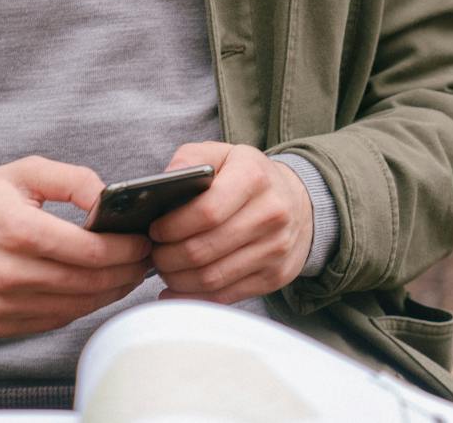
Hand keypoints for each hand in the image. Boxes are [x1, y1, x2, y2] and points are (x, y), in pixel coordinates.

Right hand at [0, 155, 154, 337]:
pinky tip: (95, 290)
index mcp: (17, 229)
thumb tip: (109, 197)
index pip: (88, 250)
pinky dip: (81, 306)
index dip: (125, 249)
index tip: (143, 241)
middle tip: (145, 260)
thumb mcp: (23, 172)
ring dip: (109, 292)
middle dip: (126, 272)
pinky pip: (54, 320)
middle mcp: (8, 272)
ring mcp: (2, 304)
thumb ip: (72, 179)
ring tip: (128, 275)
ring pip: (75, 306)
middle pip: (87, 282)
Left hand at [146, 142, 313, 304]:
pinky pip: (225, 296)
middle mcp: (271, 214)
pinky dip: (193, 298)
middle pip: (204, 250)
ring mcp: (276, 249)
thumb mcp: (223, 154)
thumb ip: (190, 159)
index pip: (206, 212)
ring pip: (211, 278)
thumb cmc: (249, 177)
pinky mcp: (275, 276)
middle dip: (168, 257)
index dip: (172, 226)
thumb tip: (160, 184)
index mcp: (254, 178)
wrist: (298, 202)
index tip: (155, 230)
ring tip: (164, 269)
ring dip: (177, 279)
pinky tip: (176, 290)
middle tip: (154, 254)